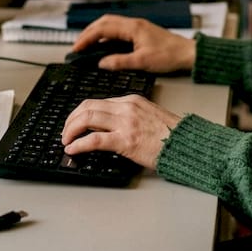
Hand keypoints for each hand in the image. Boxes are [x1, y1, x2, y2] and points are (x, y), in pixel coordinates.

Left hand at [61, 94, 182, 169]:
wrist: (186, 143)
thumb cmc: (172, 134)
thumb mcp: (148, 115)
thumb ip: (129, 116)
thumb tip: (108, 126)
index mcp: (131, 100)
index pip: (97, 102)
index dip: (80, 113)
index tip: (73, 123)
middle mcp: (126, 108)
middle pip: (87, 107)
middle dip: (71, 120)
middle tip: (65, 132)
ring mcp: (125, 123)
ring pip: (87, 119)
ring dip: (71, 130)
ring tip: (66, 141)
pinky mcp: (126, 141)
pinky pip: (94, 140)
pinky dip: (79, 144)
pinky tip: (73, 149)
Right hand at [70, 15, 196, 72]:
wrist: (187, 53)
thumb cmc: (170, 55)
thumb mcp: (142, 62)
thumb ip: (120, 62)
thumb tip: (102, 63)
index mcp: (132, 27)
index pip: (102, 28)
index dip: (87, 37)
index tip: (76, 48)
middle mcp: (134, 24)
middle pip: (103, 22)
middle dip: (88, 32)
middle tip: (77, 45)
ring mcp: (137, 27)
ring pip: (110, 25)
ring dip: (96, 32)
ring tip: (87, 45)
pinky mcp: (141, 32)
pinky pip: (118, 30)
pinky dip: (106, 36)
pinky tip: (104, 46)